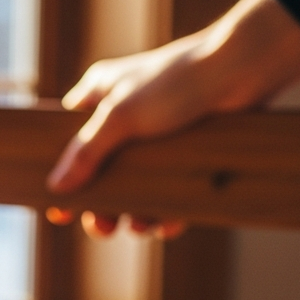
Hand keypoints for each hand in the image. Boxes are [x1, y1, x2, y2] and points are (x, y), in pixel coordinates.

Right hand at [46, 0, 299, 236]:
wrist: (242, 72)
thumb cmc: (176, 81)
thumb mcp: (120, 117)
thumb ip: (86, 153)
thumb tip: (56, 186)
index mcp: (99, 96)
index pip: (67, 141)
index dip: (62, 176)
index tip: (58, 209)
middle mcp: (124, 117)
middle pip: (100, 172)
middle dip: (102, 204)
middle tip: (102, 227)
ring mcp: (156, 137)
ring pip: (135, 185)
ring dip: (135, 211)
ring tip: (140, 226)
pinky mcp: (186, 152)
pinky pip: (169, 189)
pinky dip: (168, 208)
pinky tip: (170, 222)